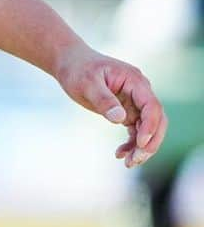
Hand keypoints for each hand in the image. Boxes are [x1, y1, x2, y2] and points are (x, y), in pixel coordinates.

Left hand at [54, 45, 167, 167]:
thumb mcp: (86, 82)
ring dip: (142, 147)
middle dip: (150, 142)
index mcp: (134, 80)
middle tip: (135, 159)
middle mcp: (139, 91)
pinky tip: (120, 154)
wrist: (69, 63)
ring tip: (128, 162)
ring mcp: (135, 101)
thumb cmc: (77, 69)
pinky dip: (132, 143)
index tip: (140, 143)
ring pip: (148, 128)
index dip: (150, 126)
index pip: (152, 106)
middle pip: (156, 120)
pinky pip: (136, 130)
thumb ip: (103, 99)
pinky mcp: (128, 110)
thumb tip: (120, 118)